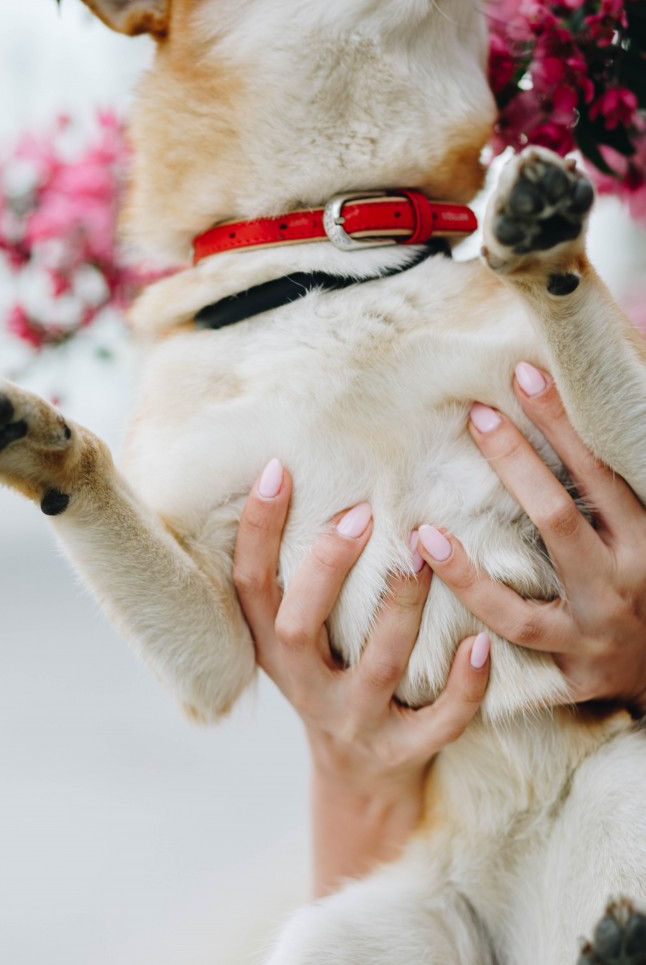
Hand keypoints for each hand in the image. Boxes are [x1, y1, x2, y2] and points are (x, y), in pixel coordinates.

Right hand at [233, 458, 489, 893]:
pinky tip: (483, 643)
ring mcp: (355, 721)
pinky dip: (464, 686)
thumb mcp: (303, 633)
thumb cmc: (334, 672)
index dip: (257, 531)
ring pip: (378, 666)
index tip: (279, 469)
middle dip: (328, 568)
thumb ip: (305, 574)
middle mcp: (305, 686)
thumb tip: (314, 467)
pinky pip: (438, 722)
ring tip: (426, 554)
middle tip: (363, 511)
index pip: (249, 586)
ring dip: (402, 608)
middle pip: (300, 628)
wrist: (360, 781)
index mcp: (272, 648)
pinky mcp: (404, 751)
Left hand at [414, 362, 645, 714]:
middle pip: (559, 520)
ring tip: (425, 537)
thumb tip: (560, 414)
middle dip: (518, 464)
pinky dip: (473, 637)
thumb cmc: (644, 581)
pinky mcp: (571, 674)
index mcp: (641, 538)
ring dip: (466, 577)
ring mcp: (590, 633)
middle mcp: (617, 584)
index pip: (597, 471)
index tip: (524, 376)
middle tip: (478, 416)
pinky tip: (434, 617)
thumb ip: (604, 487)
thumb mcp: (638, 531)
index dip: (563, 423)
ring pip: (520, 611)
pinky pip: (513, 658)